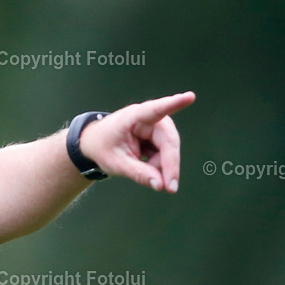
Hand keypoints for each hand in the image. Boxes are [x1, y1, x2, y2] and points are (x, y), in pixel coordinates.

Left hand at [77, 91, 195, 192]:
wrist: (95, 144)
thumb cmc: (102, 148)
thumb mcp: (116, 163)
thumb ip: (138, 174)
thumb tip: (161, 185)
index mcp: (133, 117)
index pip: (155, 110)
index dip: (173, 104)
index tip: (189, 97)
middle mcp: (149, 118)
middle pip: (169, 141)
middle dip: (169, 165)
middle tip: (169, 188)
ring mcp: (156, 126)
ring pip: (169, 150)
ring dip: (159, 165)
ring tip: (139, 167)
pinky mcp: (159, 136)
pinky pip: (166, 154)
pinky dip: (158, 164)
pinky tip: (143, 163)